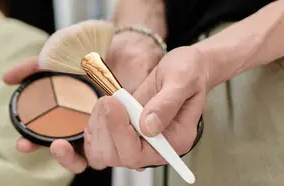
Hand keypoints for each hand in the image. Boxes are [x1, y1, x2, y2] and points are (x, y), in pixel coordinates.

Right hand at [3, 32, 163, 172]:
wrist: (124, 46)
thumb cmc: (93, 56)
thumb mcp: (57, 59)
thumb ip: (32, 68)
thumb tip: (7, 79)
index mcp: (69, 121)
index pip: (48, 141)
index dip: (33, 145)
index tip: (23, 143)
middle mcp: (89, 131)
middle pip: (73, 157)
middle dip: (63, 156)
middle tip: (56, 145)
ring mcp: (110, 133)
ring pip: (99, 156)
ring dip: (96, 146)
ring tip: (90, 124)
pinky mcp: (132, 131)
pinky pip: (125, 147)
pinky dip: (117, 137)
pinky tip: (112, 124)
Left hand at [83, 46, 206, 170]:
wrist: (183, 66)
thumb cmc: (188, 72)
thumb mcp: (182, 79)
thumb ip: (167, 104)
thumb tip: (149, 127)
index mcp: (173, 141)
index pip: (139, 155)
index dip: (121, 134)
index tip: (114, 105)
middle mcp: (153, 147)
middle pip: (117, 156)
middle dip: (107, 128)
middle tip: (109, 100)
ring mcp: (135, 140)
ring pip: (102, 151)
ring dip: (98, 126)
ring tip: (109, 100)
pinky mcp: (122, 131)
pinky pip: (97, 141)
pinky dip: (95, 123)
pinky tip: (104, 106)